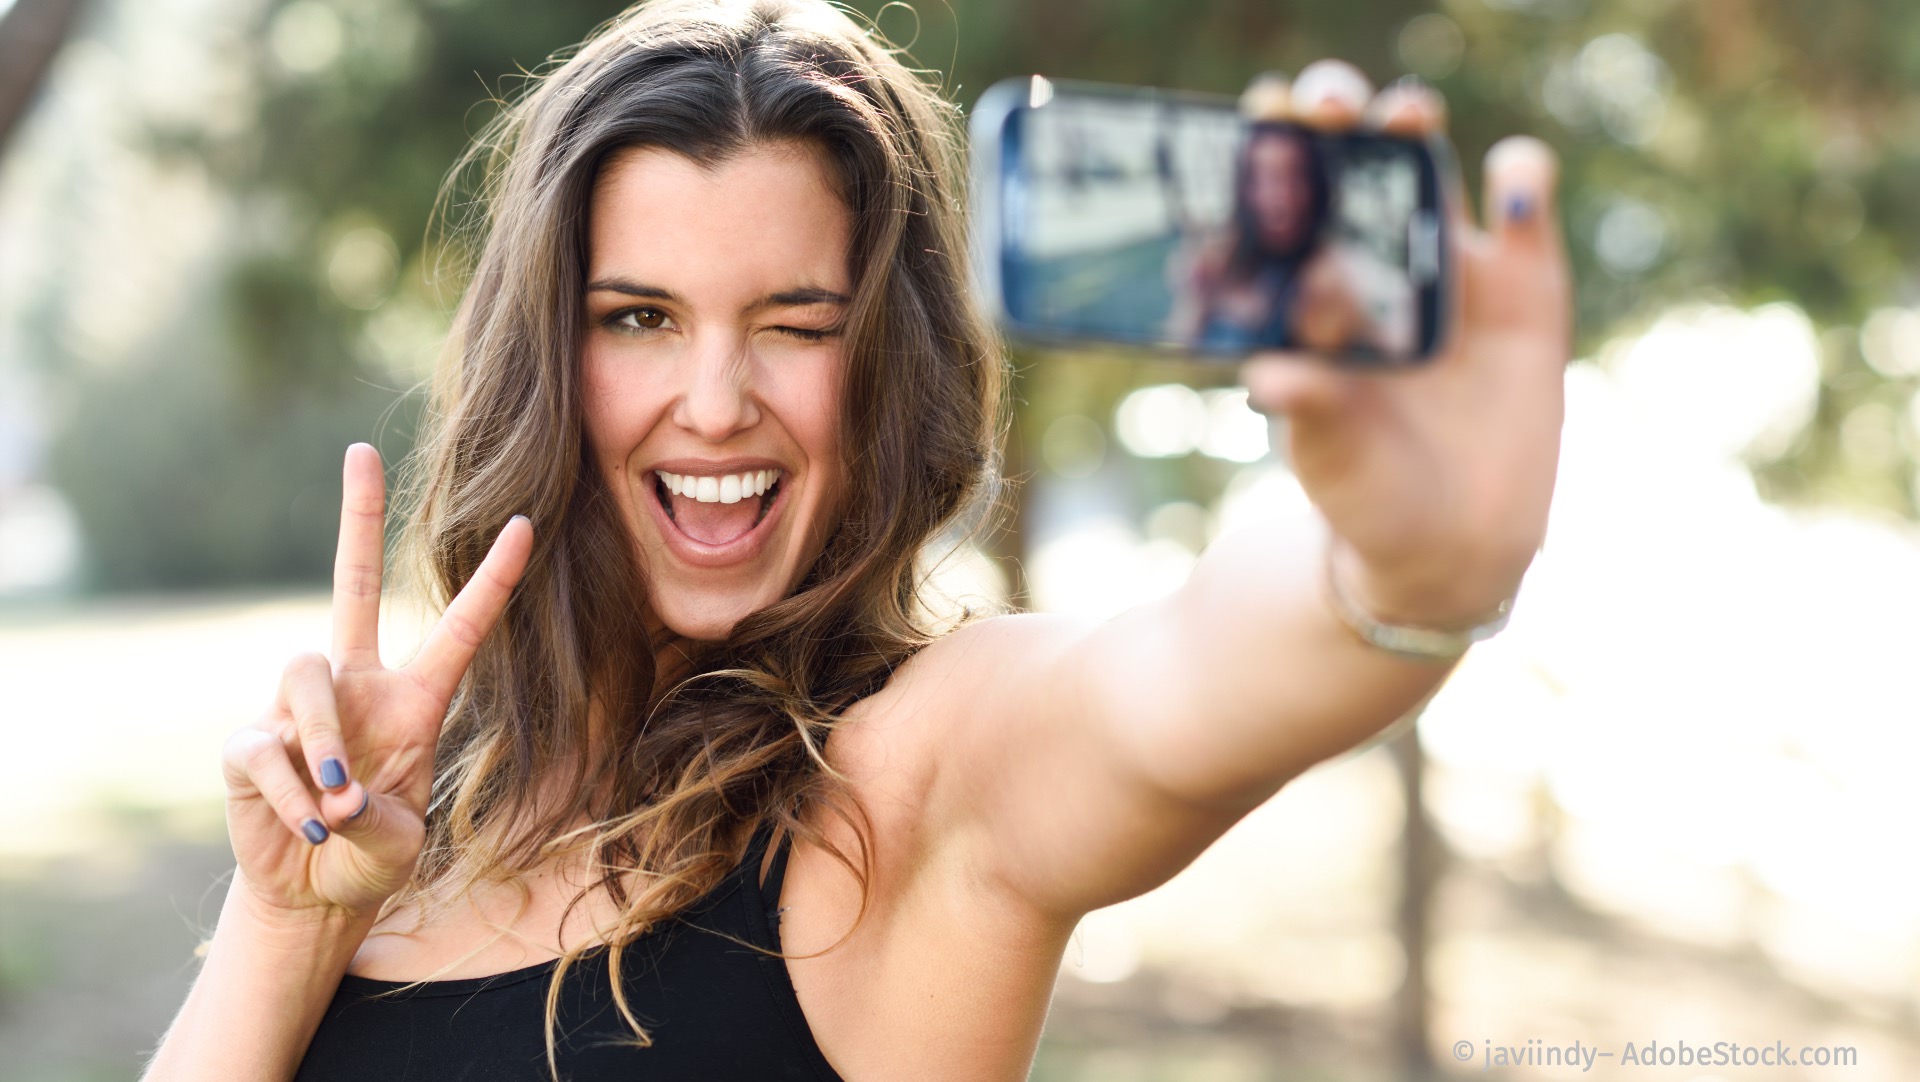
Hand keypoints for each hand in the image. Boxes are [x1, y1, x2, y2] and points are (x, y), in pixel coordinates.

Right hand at [220, 443, 532, 922]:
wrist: (313, 895)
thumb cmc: (370, 859)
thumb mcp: (396, 848)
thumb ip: (378, 820)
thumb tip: (337, 793)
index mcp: (416, 701)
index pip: (460, 629)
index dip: (493, 581)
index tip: (528, 525)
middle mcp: (358, 687)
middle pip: (355, 583)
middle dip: (358, 518)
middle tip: (361, 450)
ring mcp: (300, 708)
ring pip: (306, 674)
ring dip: (326, 740)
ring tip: (338, 803)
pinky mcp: (251, 741)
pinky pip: (267, 745)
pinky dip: (291, 792)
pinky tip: (306, 824)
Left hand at [1238, 63, 1569, 625]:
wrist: (1453, 543)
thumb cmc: (1366, 493)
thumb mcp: (1332, 457)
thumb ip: (1311, 408)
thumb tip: (1270, 376)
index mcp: (1306, 291)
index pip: (1278, 201)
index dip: (1267, 152)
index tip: (1258, 123)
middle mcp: (1370, 260)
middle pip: (1350, 157)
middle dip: (1336, 113)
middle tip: (1327, 107)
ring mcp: (1447, 266)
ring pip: (1429, 162)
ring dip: (1413, 123)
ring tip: (1402, 118)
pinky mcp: (1524, 285)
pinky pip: (1526, 208)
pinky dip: (1525, 179)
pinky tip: (1514, 189)